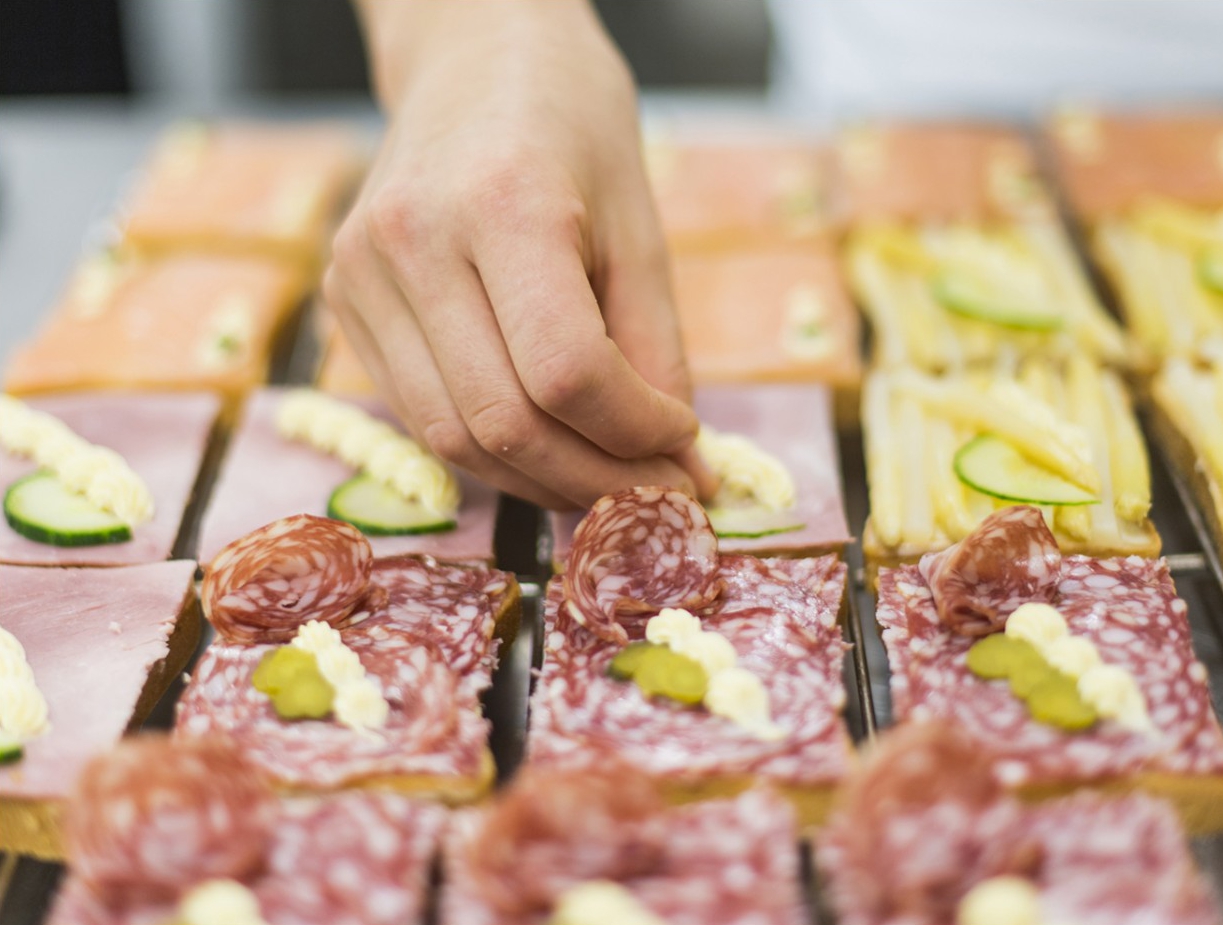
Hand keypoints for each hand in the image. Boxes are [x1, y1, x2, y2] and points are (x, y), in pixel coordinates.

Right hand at [328, 0, 713, 508]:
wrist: (472, 62)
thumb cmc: (573, 128)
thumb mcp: (640, 226)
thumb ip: (656, 349)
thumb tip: (678, 460)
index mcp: (503, 204)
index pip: (567, 373)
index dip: (636, 434)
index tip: (687, 446)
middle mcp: (413, 241)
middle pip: (502, 422)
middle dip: (593, 480)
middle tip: (657, 493)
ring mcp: (363, 274)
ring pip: (452, 438)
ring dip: (541, 481)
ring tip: (607, 480)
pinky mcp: (344, 300)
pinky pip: (420, 415)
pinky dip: (490, 451)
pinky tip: (545, 444)